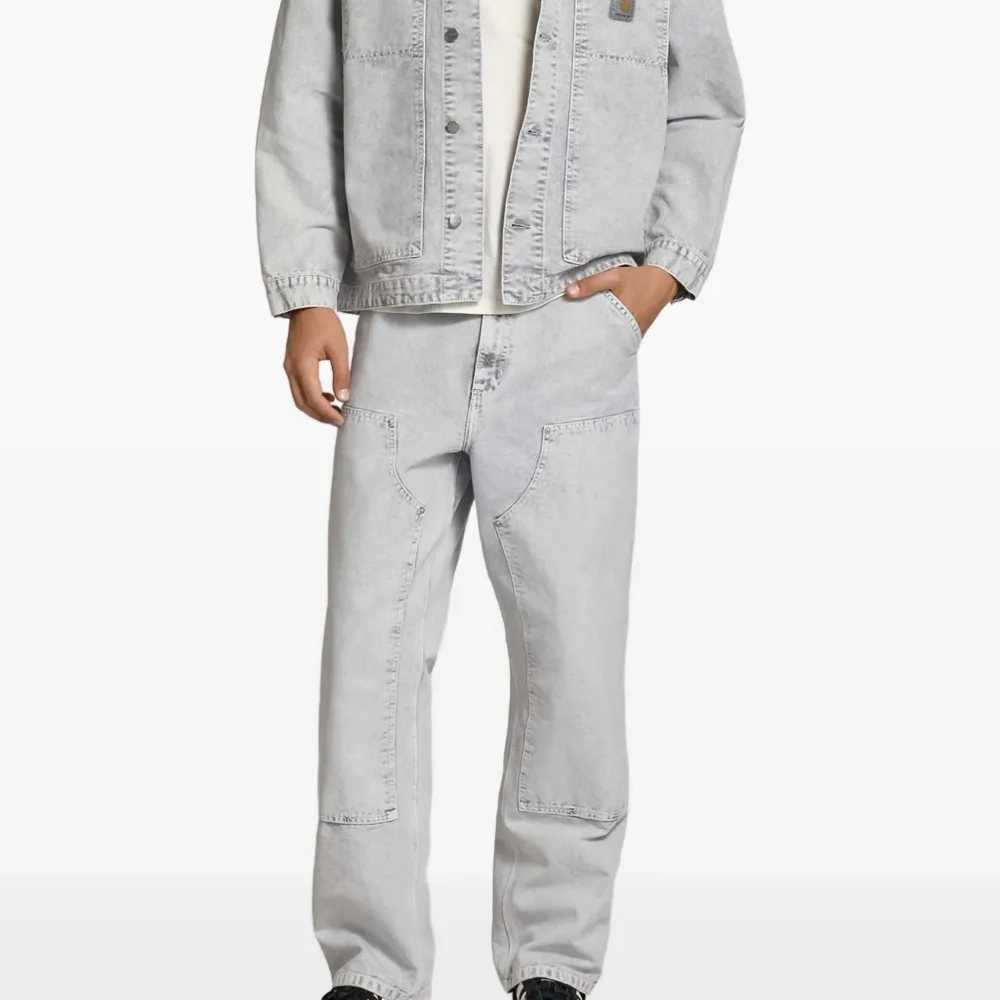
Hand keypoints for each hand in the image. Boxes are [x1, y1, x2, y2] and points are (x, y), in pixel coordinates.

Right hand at [283, 307, 349, 425]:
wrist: (308, 306)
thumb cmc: (324, 323)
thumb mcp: (339, 349)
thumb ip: (342, 375)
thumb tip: (343, 398)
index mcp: (303, 366)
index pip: (314, 399)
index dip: (327, 414)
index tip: (341, 419)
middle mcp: (291, 369)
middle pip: (303, 403)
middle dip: (320, 415)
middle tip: (338, 420)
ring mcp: (289, 367)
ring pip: (298, 398)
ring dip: (315, 408)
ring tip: (334, 410)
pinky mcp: (291, 364)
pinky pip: (298, 388)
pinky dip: (310, 397)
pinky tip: (327, 396)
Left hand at [565, 266, 679, 334]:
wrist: (666, 280)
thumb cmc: (641, 278)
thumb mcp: (615, 276)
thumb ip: (591, 283)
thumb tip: (568, 292)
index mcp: (620, 318)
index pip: (596, 333)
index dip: (582, 335)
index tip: (569, 334)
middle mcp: (628, 329)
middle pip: (602, 338)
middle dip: (589, 336)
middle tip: (573, 335)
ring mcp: (634, 332)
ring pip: (612, 337)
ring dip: (600, 334)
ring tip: (585, 333)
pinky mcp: (637, 331)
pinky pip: (621, 334)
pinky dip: (611, 331)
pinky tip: (602, 328)